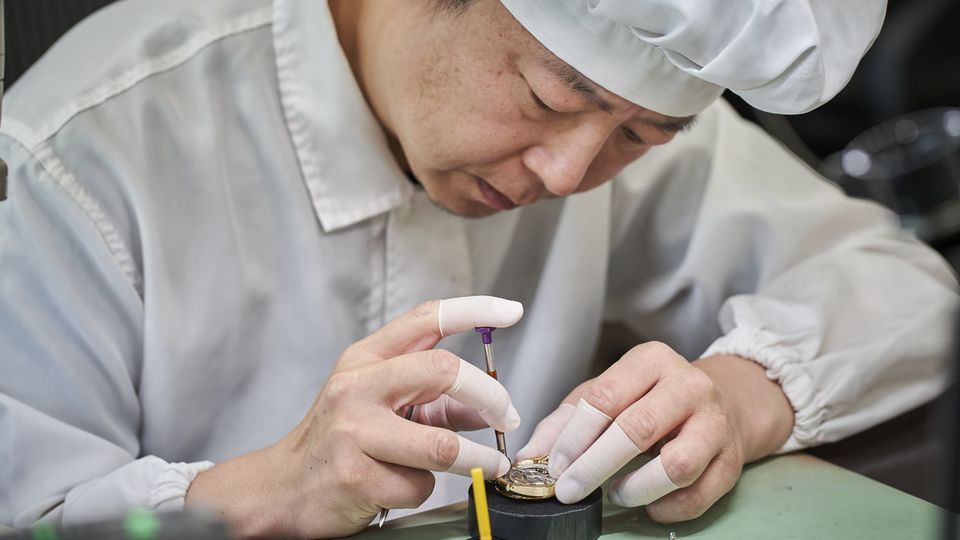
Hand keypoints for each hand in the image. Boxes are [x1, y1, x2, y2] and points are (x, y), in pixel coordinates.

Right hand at [186, 296, 523, 537]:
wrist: (283, 487)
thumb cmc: (340, 440)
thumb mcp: (381, 404)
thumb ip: (434, 398)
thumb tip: (490, 407)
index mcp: (367, 358)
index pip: (427, 318)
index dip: (475, 309)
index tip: (511, 311)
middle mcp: (358, 386)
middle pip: (444, 372)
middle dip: (491, 397)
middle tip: (509, 418)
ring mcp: (354, 431)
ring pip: (442, 444)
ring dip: (476, 460)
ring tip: (489, 465)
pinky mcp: (356, 476)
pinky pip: (419, 485)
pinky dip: (423, 489)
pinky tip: (402, 486)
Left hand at [516, 342, 792, 522]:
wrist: (723, 402)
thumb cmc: (651, 399)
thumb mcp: (608, 393)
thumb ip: (566, 421)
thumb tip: (529, 456)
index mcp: (650, 360)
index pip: (605, 396)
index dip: (574, 436)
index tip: (554, 465)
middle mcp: (688, 386)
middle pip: (638, 428)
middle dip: (595, 465)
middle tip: (570, 490)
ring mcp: (715, 423)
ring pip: (677, 465)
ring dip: (637, 488)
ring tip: (616, 493)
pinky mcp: (731, 459)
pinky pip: (698, 494)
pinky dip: (667, 508)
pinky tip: (649, 505)